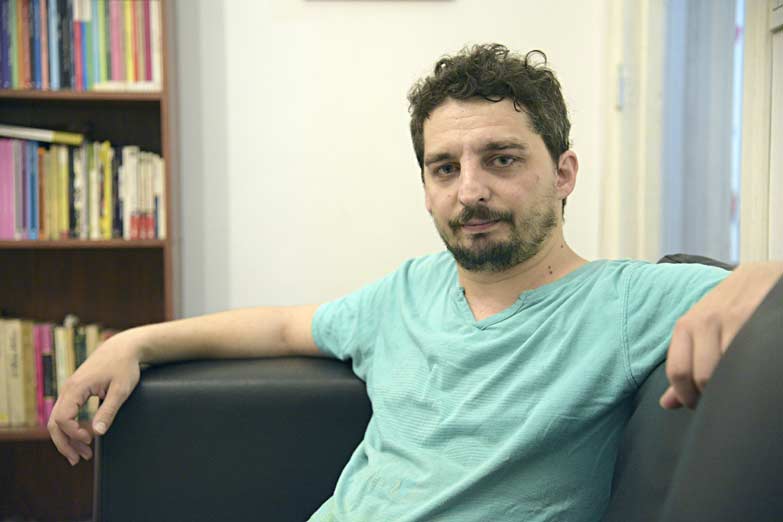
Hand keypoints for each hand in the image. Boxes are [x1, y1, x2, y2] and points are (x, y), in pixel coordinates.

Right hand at [48, 328, 143, 465]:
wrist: (124, 347)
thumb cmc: (125, 366)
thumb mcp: (121, 389)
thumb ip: (108, 411)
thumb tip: (97, 433)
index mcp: (76, 387)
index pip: (63, 418)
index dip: (74, 433)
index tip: (91, 440)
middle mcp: (68, 389)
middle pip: (54, 422)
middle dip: (65, 443)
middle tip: (79, 460)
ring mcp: (70, 389)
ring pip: (58, 419)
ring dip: (67, 439)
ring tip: (82, 455)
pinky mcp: (76, 391)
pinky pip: (66, 413)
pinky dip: (71, 428)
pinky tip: (82, 439)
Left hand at [660, 262, 782, 408]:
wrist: (759, 275)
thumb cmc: (726, 308)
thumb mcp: (699, 329)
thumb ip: (684, 363)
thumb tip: (666, 404)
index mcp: (685, 325)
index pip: (678, 371)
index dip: (687, 397)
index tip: (698, 405)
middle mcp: (706, 321)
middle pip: (704, 376)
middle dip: (712, 397)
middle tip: (722, 401)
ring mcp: (734, 320)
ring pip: (728, 370)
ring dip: (733, 386)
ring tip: (738, 386)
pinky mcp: (759, 318)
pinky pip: (751, 356)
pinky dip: (751, 370)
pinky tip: (754, 372)